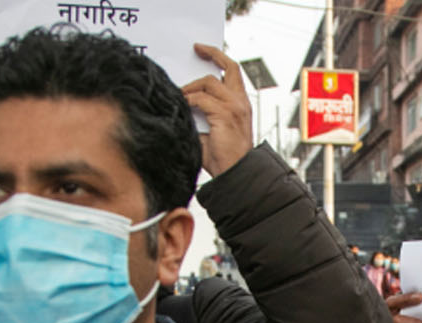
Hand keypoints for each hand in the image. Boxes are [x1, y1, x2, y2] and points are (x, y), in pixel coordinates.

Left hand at [182, 44, 253, 175]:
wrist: (234, 175)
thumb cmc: (223, 158)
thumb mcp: (211, 130)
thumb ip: (201, 113)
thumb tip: (181, 101)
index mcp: (241, 105)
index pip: (233, 73)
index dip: (219, 58)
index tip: (202, 51)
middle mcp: (241, 102)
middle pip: (230, 66)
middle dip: (212, 53)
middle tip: (196, 49)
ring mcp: (234, 107)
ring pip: (209, 81)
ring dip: (191, 86)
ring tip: (180, 96)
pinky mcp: (225, 114)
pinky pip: (200, 99)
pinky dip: (188, 100)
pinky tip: (182, 107)